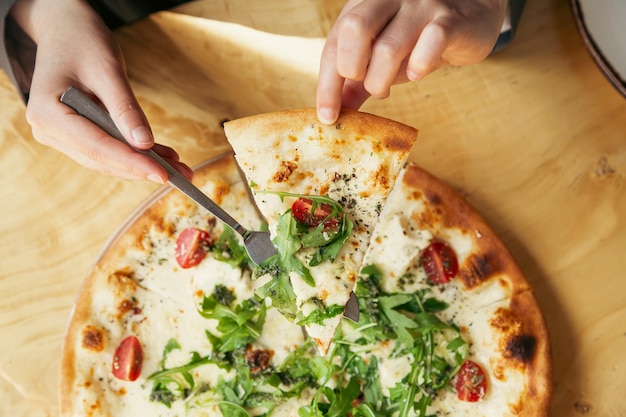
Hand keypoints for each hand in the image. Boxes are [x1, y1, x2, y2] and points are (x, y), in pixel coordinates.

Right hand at [10, 0, 191, 182]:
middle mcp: (48, 130)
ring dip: (142, 165)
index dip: (132, 162)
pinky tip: (163, 156)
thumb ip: (125, 109)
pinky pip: (106, 149)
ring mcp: (59, 135)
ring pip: (106, 159)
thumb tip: (144, 143)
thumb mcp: (108, 71)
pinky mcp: (74, 135)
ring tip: (178, 168)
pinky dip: (134, 154)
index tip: (163, 174)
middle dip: (142, 169)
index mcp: (48, 112)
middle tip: (180, 176)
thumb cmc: (83, 42)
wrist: (65, 30)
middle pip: (102, 158)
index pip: (97, 145)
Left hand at [317, 0, 507, 123]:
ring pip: (388, 47)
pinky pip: (430, 43)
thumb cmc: (419, 37)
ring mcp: (420, 5)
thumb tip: (332, 113)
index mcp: (364, 5)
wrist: (472, 14)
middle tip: (365, 85)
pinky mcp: (450, 19)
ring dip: (382, 80)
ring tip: (388, 88)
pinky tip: (418, 73)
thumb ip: (357, 81)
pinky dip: (419, 67)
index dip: (327, 84)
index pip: (335, 44)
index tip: (327, 116)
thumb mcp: (382, 56)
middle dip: (352, 69)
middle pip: (354, 29)